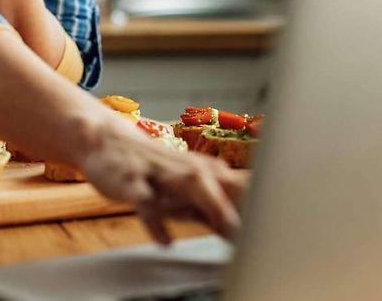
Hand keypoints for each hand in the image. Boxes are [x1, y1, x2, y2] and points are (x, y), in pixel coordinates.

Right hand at [78, 124, 247, 244]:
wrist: (103, 140)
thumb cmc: (150, 169)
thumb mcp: (184, 189)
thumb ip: (214, 209)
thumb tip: (246, 231)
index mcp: (205, 171)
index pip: (244, 188)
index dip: (264, 208)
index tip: (278, 232)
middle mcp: (187, 169)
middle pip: (224, 184)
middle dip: (246, 205)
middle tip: (264, 233)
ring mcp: (160, 173)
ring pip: (190, 184)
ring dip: (212, 204)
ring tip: (228, 228)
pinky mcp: (131, 181)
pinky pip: (145, 201)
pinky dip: (156, 222)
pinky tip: (166, 241)